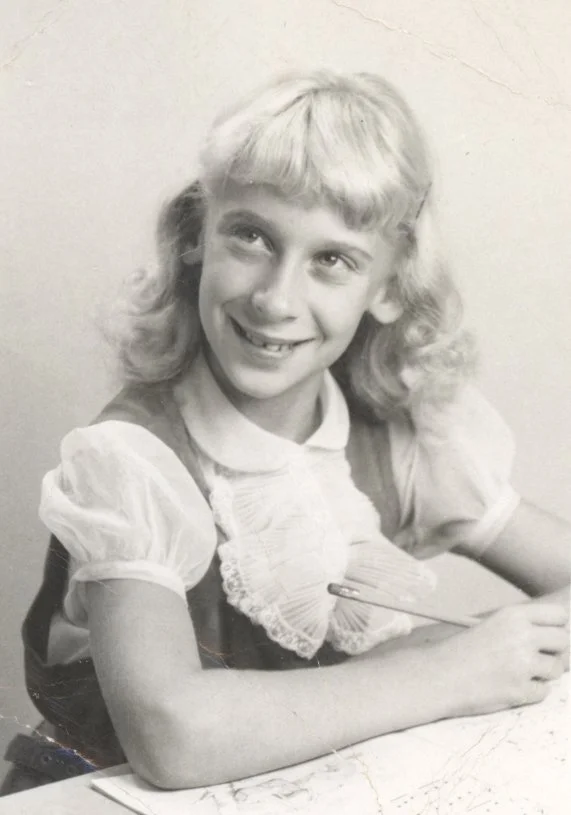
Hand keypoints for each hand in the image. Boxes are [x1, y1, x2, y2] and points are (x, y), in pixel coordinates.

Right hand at [430, 603, 567, 716]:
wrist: (439, 676)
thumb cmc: (464, 652)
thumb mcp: (494, 627)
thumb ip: (527, 630)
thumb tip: (565, 643)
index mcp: (513, 615)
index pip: (559, 616)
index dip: (556, 627)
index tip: (548, 637)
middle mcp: (522, 636)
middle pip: (563, 642)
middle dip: (554, 651)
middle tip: (535, 658)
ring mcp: (522, 665)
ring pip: (556, 669)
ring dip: (542, 674)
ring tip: (517, 673)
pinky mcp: (520, 691)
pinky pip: (543, 692)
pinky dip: (531, 692)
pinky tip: (509, 686)